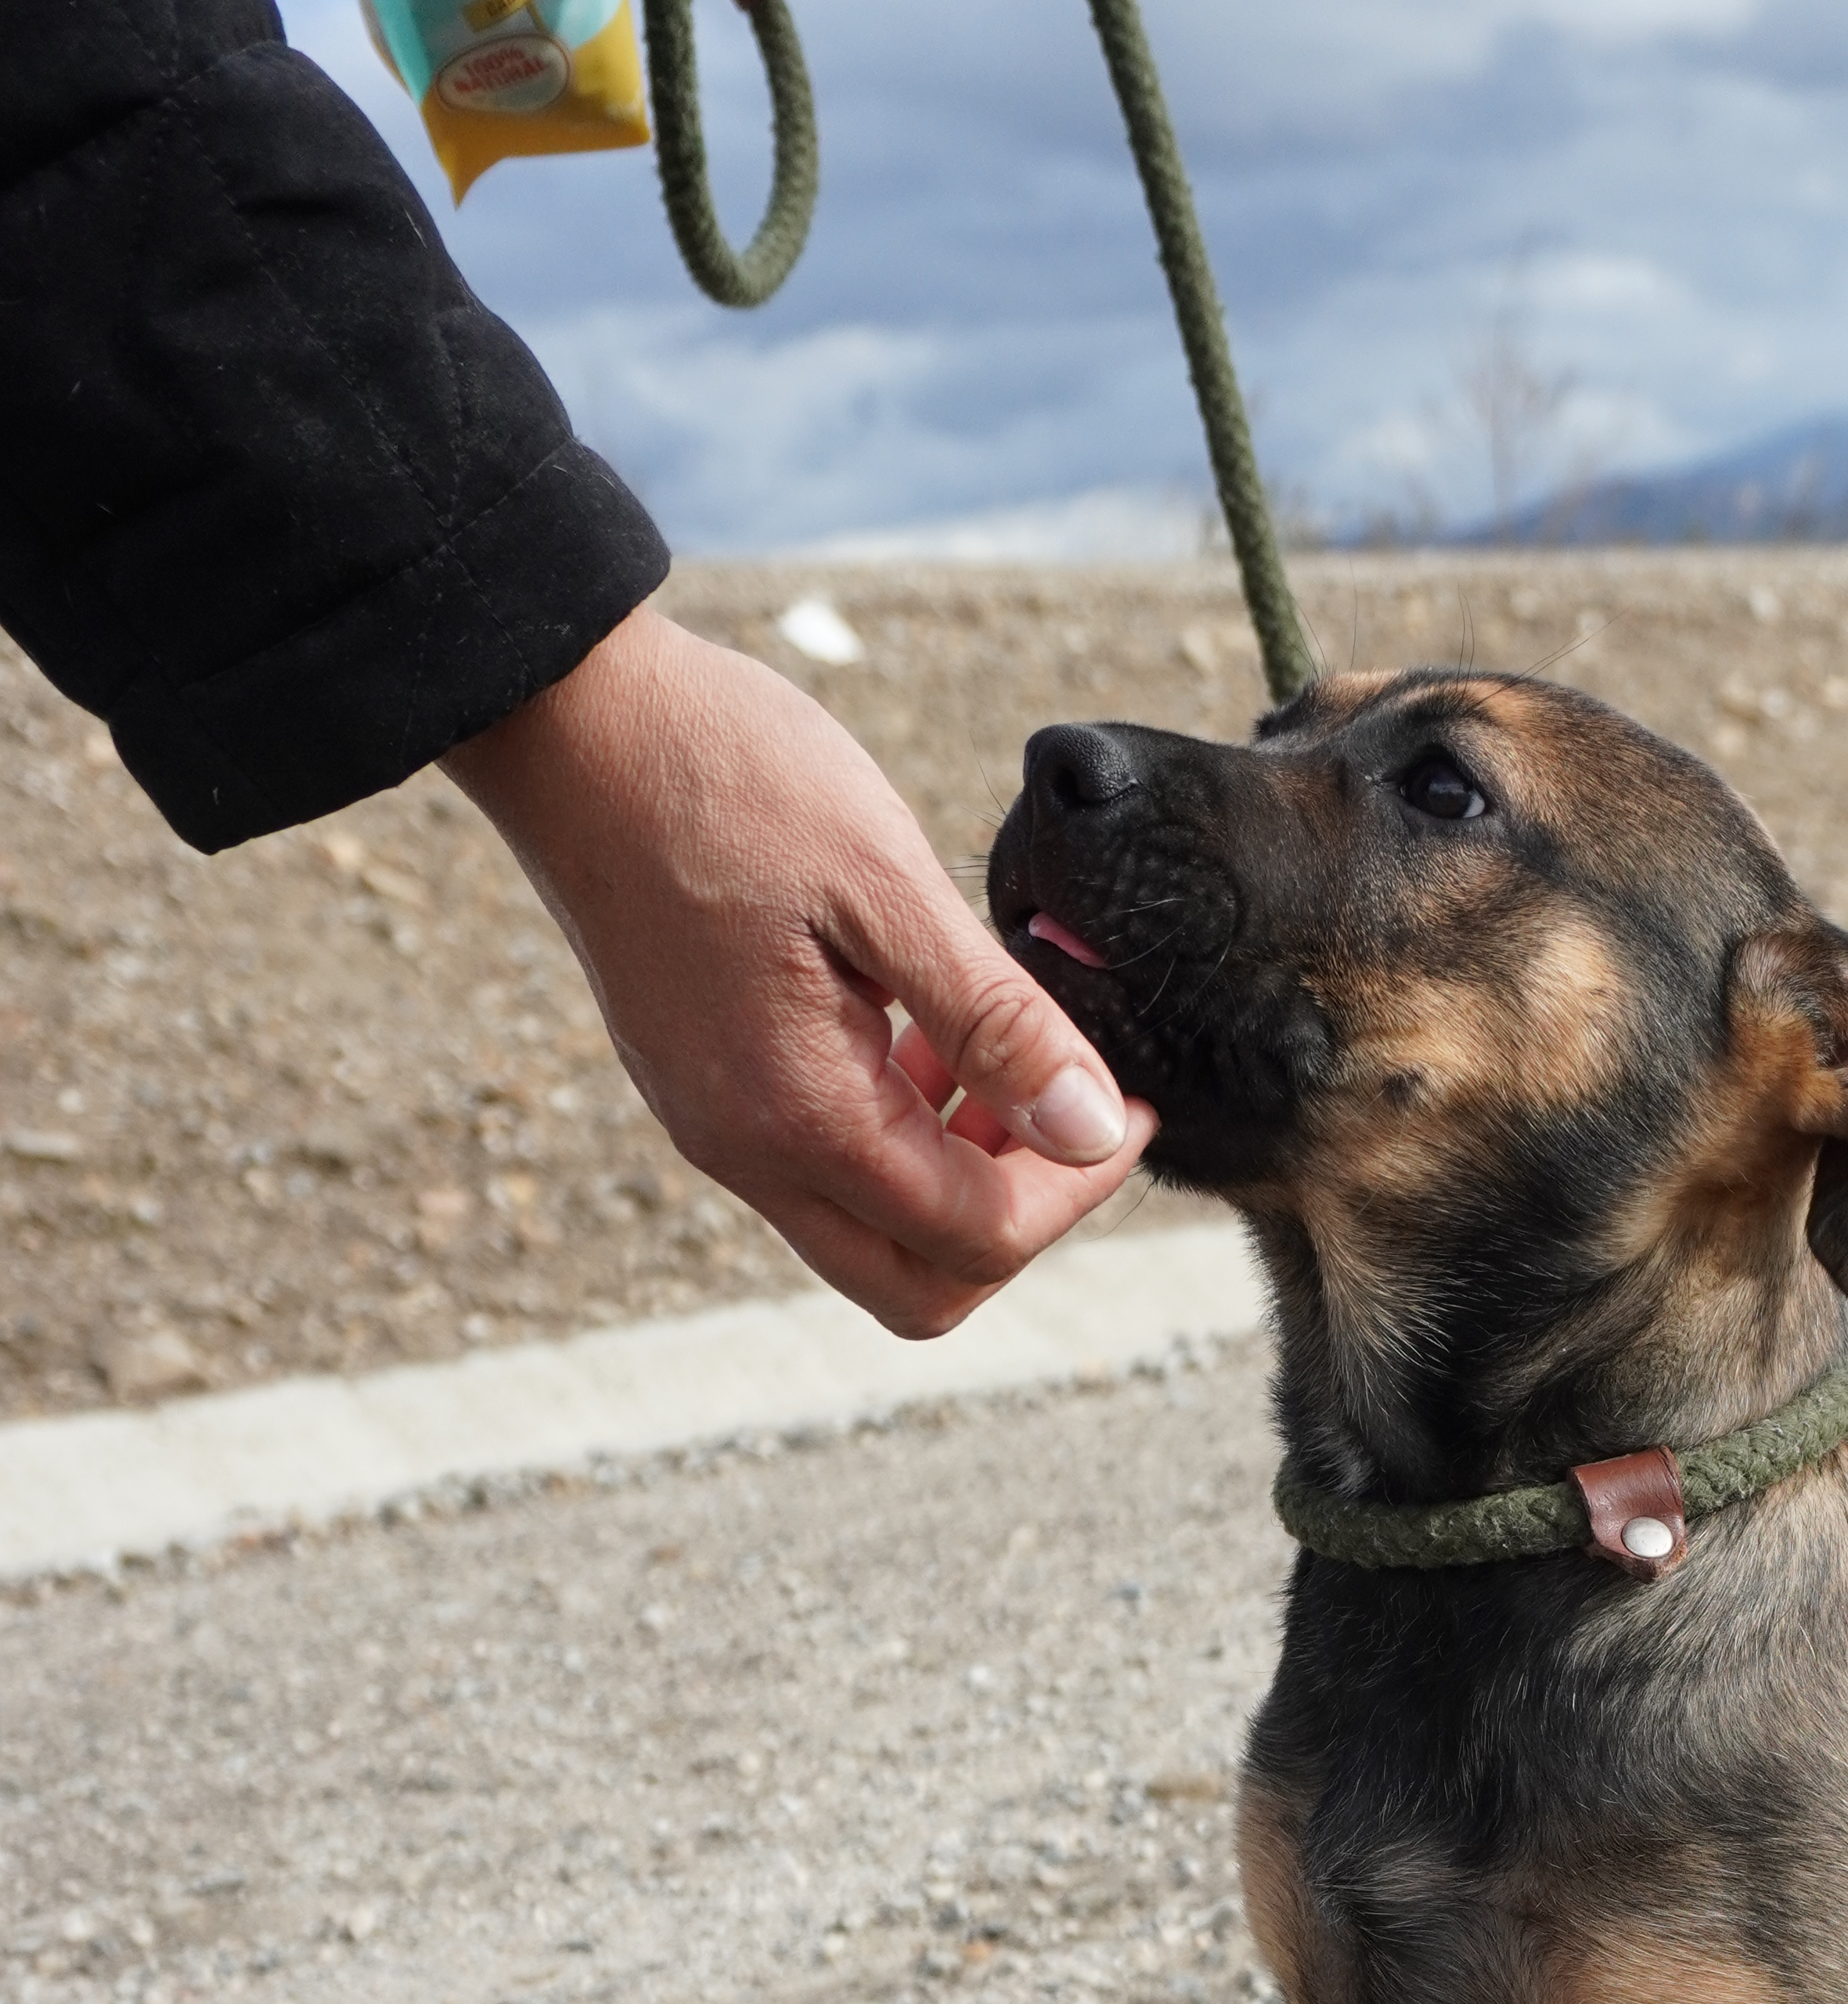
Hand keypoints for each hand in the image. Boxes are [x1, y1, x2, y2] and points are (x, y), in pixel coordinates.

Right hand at [443, 603, 1153, 1334]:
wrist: (566, 719)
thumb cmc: (723, 775)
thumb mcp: (886, 884)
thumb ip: (996, 1021)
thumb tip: (1095, 1130)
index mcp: (799, 1114)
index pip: (976, 1237)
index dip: (1076, 1188)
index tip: (1126, 1103)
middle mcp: (746, 1153)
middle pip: (920, 1284)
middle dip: (1016, 1219)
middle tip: (1071, 1110)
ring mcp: (713, 1130)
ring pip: (871, 1235)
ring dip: (956, 1177)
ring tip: (997, 1052)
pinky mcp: (700, 1092)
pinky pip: (819, 1170)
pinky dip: (894, 1135)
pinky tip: (918, 1030)